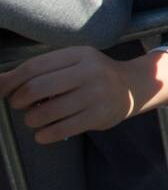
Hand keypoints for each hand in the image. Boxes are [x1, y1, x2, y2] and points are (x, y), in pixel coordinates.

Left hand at [0, 48, 167, 142]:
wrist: (132, 86)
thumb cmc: (93, 75)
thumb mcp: (71, 64)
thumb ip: (39, 71)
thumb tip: (0, 81)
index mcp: (79, 55)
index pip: (35, 67)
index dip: (11, 81)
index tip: (1, 91)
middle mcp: (89, 72)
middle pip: (37, 88)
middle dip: (19, 101)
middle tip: (20, 105)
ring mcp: (96, 94)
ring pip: (46, 112)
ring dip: (31, 120)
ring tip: (35, 119)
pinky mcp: (100, 116)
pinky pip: (61, 129)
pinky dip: (44, 135)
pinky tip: (43, 133)